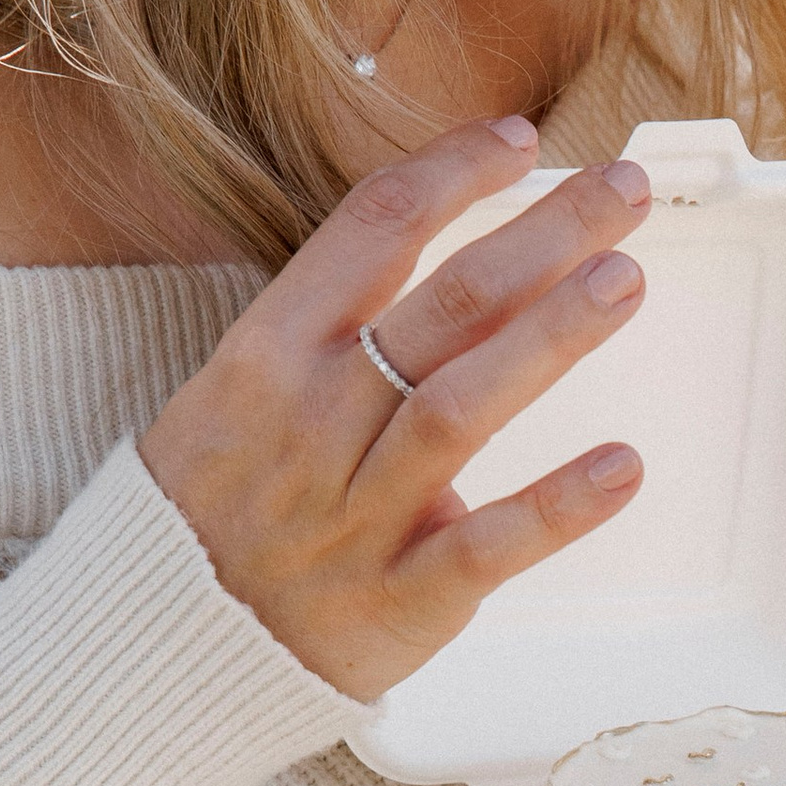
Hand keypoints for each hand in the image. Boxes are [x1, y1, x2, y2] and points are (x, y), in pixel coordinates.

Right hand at [142, 120, 654, 700]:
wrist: (159, 644)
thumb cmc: (220, 507)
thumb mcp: (243, 392)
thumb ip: (338, 332)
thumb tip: (461, 265)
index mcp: (271, 354)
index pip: (372, 231)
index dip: (455, 173)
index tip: (523, 141)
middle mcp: (316, 422)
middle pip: (445, 305)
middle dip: (541, 236)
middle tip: (621, 192)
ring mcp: (359, 514)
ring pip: (466, 408)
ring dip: (553, 339)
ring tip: (626, 281)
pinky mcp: (402, 600)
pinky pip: (489, 547)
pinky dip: (558, 508)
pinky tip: (624, 467)